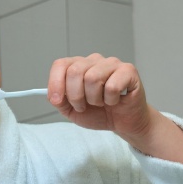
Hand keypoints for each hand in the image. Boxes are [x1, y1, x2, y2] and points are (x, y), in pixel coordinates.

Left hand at [46, 54, 163, 141]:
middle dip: (76, 96)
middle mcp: (94, 61)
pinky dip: (111, 100)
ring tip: (101, 103)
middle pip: (75, 71)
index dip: (55, 83)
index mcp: (79, 66)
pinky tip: (116, 100)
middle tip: (84, 106)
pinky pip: (112, 86)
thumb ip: (60, 102)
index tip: (57, 100)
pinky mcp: (128, 71)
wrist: (123, 123)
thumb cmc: (100, 113)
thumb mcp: (73, 111)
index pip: (61, 65)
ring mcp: (112, 63)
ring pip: (93, 78)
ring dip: (95, 99)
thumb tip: (54, 96)